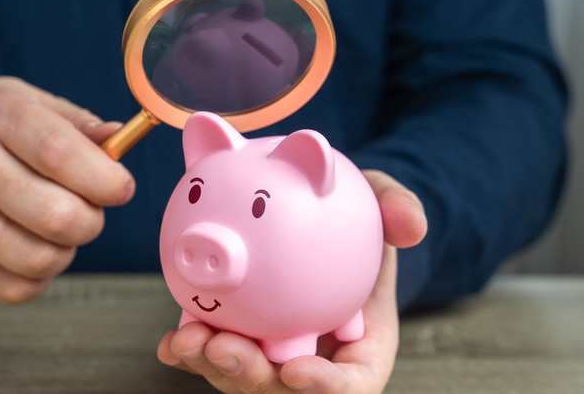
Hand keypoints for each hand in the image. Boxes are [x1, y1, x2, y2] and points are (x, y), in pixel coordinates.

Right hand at [0, 77, 133, 302]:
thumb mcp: (18, 102)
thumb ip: (74, 123)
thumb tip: (119, 138)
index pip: (60, 153)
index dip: (105, 179)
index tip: (121, 188)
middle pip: (58, 217)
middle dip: (91, 221)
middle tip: (86, 210)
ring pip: (41, 259)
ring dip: (66, 251)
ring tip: (55, 230)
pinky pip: (15, 289)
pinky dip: (38, 277)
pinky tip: (30, 250)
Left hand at [157, 170, 426, 392]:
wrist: (320, 226)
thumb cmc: (355, 222)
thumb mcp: (378, 207)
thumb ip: (396, 211)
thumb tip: (412, 227)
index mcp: (358, 351)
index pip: (346, 385)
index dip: (324, 389)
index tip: (298, 372)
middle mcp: (313, 362)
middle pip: (280, 388)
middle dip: (249, 378)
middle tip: (222, 348)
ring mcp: (273, 357)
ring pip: (239, 377)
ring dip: (210, 364)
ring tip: (185, 339)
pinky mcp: (240, 342)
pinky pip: (213, 354)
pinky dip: (191, 353)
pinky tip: (172, 340)